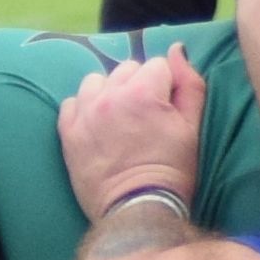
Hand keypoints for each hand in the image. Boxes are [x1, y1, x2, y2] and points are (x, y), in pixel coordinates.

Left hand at [60, 49, 206, 213]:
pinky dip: (84, 110)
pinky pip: (72, 103)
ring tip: (118, 119)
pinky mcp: (68, 132)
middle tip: (144, 118)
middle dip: (137, 87)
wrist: (138, 210)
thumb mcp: (192, 128)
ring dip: (108, 93)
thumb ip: (189, 84)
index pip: (156, 66)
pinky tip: (96, 127)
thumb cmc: (172, 170)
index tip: (166, 111)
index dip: (165, 87)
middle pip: (126, 69)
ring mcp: (85, 113)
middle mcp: (110, 96)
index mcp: (143, 92)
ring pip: (96, 81)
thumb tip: (176, 49)